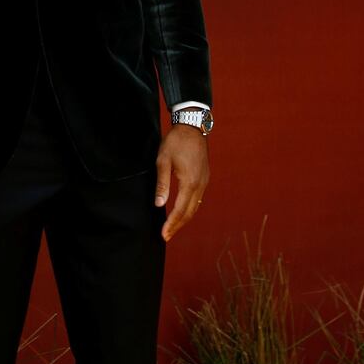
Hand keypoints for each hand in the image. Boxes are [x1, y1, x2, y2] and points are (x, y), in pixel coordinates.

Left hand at [155, 125, 208, 241]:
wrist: (192, 126)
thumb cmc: (175, 142)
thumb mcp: (163, 161)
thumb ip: (161, 184)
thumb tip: (159, 204)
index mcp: (189, 182)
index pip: (180, 210)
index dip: (171, 224)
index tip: (163, 235)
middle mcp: (200, 184)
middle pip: (189, 212)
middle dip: (177, 226)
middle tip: (166, 236)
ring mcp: (204, 181)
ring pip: (195, 206)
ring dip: (184, 219)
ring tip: (173, 228)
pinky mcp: (205, 177)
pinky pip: (198, 198)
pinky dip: (190, 209)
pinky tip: (182, 212)